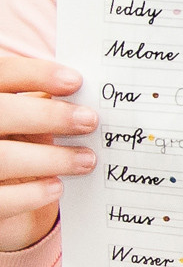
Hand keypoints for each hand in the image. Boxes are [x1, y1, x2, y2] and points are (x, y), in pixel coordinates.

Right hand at [0, 57, 95, 254]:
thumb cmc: (7, 141)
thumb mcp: (14, 118)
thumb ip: (34, 105)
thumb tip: (83, 96)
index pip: (1, 73)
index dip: (35, 74)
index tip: (75, 81)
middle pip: (1, 112)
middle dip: (49, 116)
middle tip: (89, 121)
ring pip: (3, 158)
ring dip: (51, 159)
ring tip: (86, 160)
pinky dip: (30, 194)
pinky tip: (56, 187)